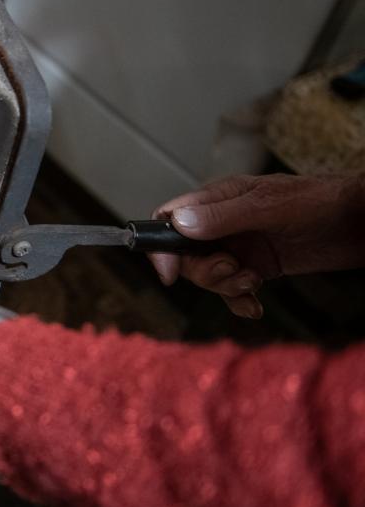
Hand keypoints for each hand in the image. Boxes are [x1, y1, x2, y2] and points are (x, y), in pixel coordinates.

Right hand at [149, 173, 364, 317]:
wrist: (360, 222)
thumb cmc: (321, 202)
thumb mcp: (270, 207)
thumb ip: (224, 215)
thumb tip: (179, 224)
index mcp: (218, 199)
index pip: (170, 220)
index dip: (162, 247)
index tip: (170, 273)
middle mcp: (223, 223)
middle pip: (187, 255)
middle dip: (205, 272)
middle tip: (234, 272)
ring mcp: (241, 245)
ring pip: (210, 274)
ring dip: (227, 287)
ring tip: (254, 283)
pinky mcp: (259, 265)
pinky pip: (234, 289)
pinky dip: (240, 301)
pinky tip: (255, 307)